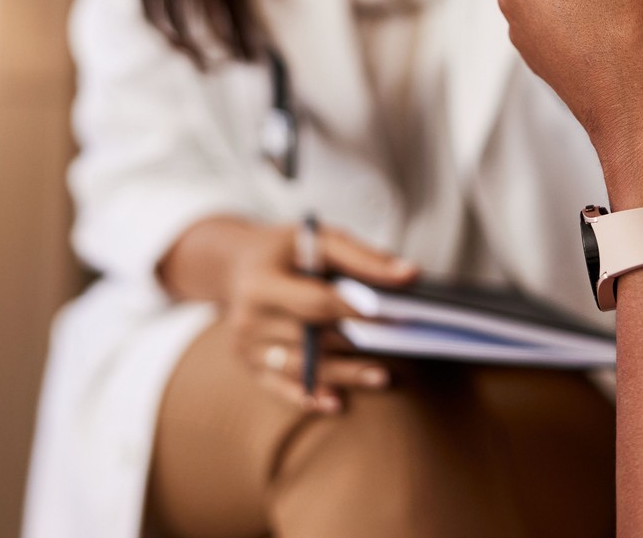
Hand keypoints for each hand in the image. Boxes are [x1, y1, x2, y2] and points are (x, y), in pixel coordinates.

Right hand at [220, 222, 417, 413]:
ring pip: (301, 368)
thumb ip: (362, 257)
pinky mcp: (250, 366)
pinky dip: (310, 397)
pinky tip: (337, 402)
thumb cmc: (283, 250)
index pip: (316, 302)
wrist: (231, 266)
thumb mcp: (317, 239)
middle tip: (399, 349)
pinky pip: (281, 388)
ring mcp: (246, 348)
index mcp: (261, 283)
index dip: (357, 311)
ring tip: (382, 377)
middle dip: (354, 346)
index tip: (396, 316)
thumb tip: (410, 276)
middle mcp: (248, 320)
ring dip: (343, 374)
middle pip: (310, 339)